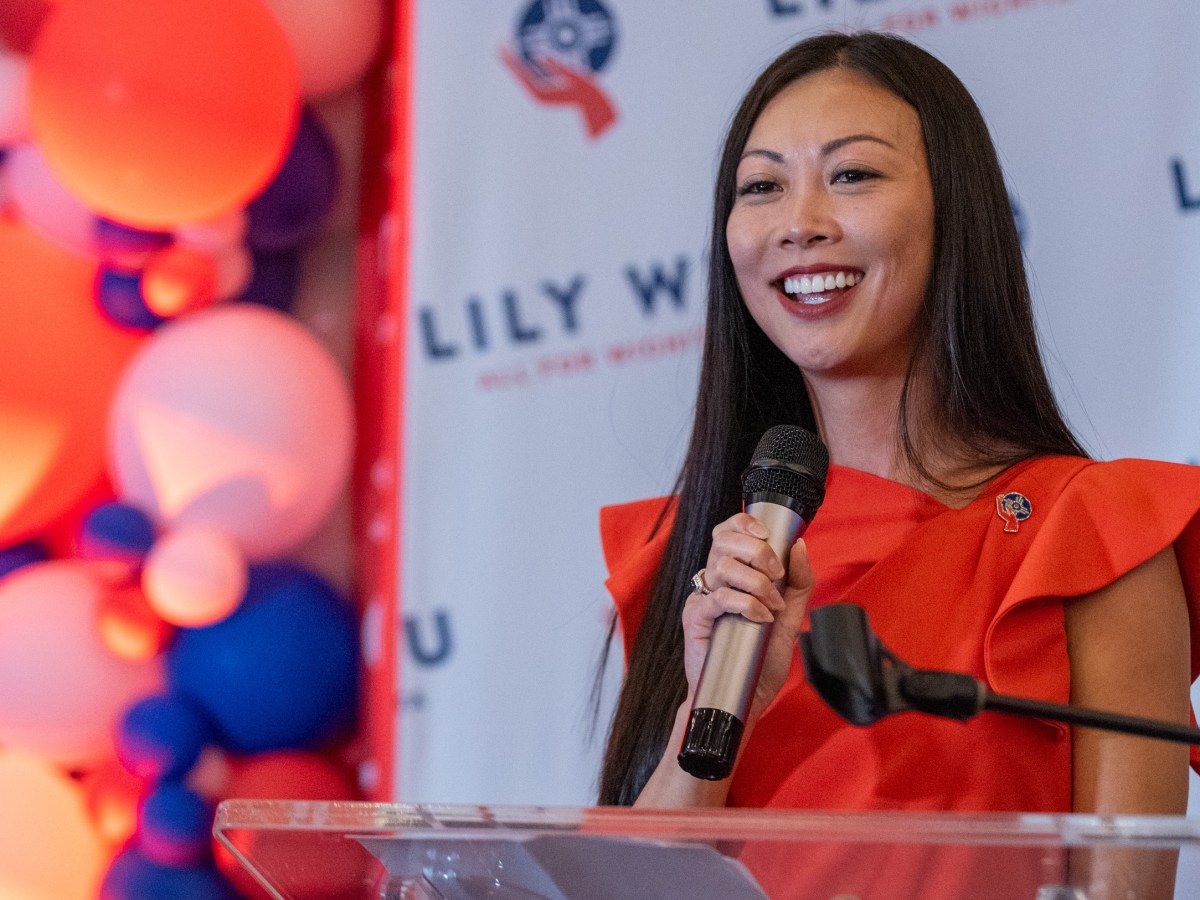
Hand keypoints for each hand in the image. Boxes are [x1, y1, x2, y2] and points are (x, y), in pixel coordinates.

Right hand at [681, 512, 815, 722]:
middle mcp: (714, 581)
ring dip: (757, 583)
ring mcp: (702, 598)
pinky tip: (760, 618)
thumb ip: (798, 581)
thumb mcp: (790, 615)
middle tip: (776, 574)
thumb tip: (798, 545)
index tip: (767, 534)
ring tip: (771, 607)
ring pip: (723, 566)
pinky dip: (747, 604)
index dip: (744, 523)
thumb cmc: (761, 658)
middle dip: (757, 551)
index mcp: (732, 573)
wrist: (747, 697)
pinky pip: (720, 598)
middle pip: (723, 540)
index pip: (728, 531)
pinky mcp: (695, 618)